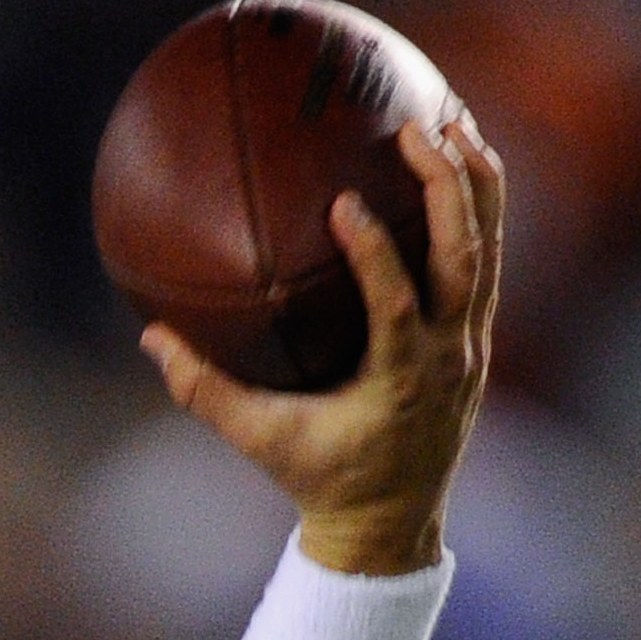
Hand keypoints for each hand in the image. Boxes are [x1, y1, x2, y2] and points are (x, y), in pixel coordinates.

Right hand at [140, 113, 503, 576]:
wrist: (389, 521)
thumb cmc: (318, 478)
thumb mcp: (258, 440)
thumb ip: (206, 392)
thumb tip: (152, 337)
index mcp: (401, 382)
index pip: (398, 306)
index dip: (376, 253)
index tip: (345, 201)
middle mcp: (449, 356)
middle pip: (466, 259)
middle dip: (447, 188)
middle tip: (417, 128)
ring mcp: (472, 344)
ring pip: (489, 248)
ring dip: (475, 182)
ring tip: (451, 118)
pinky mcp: (477, 335)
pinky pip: (486, 258)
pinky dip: (478, 207)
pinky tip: (458, 160)